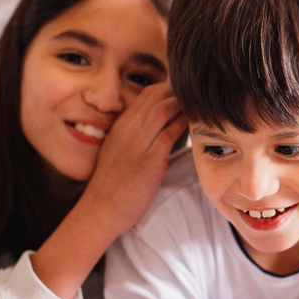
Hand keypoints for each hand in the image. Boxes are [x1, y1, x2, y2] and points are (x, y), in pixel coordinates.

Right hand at [80, 82, 186, 236]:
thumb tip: (154, 128)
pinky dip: (183, 124)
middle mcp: (127, 130)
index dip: (168, 89)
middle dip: (178, 91)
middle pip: (155, 96)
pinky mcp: (149, 161)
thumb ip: (132, 135)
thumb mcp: (116, 151)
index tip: (184, 94)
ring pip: (162, 109)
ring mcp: (137, 144)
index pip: (146, 95)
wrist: (101, 209)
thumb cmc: (112, 185)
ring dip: (181, 104)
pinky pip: (169, 133)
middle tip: (196, 96)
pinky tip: (194, 124)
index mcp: (120, 126)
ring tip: (197, 106)